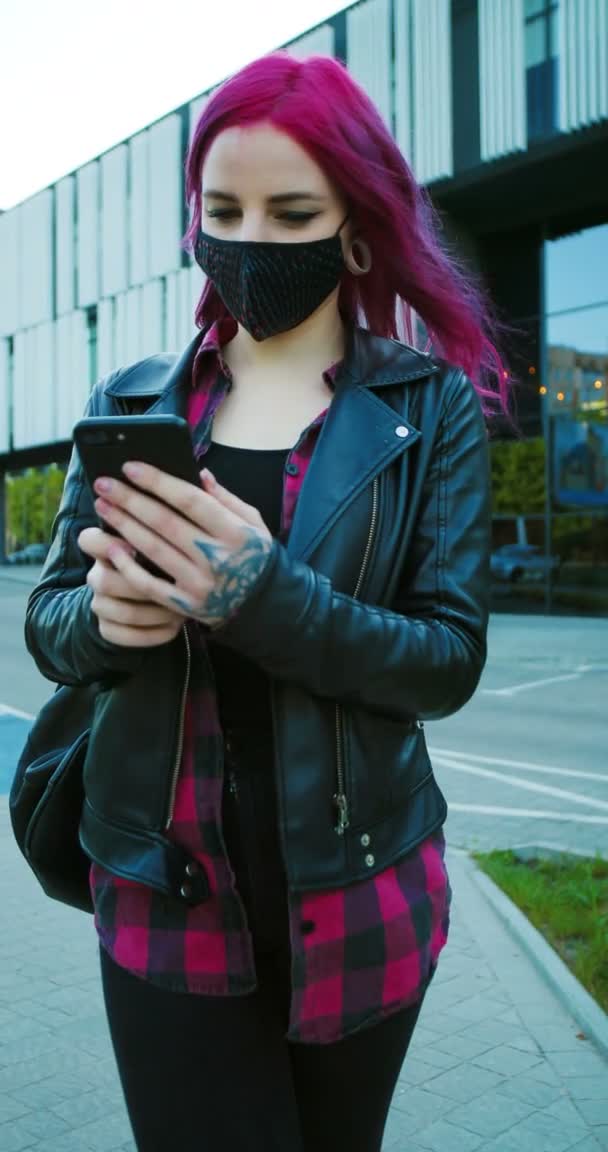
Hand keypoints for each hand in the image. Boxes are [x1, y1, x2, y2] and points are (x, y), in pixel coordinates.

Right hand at [78, 528, 184, 647]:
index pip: (88, 540)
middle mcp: (96, 576)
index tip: (134, 548)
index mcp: (104, 549)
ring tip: (183, 610)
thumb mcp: (155, 542)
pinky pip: (127, 637)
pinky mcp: (107, 629)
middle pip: (106, 582)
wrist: (138, 599)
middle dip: (145, 587)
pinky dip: (155, 633)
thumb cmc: (157, 561)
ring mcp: (100, 604)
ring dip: (157, 613)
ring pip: (124, 612)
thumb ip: (159, 531)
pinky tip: (175, 628)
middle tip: (177, 589)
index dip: (106, 544)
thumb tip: (178, 518)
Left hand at [87, 464, 273, 629]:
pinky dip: (128, 566)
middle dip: (130, 500)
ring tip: (103, 506)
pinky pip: (150, 585)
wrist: (264, 604)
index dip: (158, 482)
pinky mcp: (186, 605)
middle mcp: (217, 558)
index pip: (191, 500)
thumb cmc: (255, 555)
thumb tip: (198, 472)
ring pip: (154, 549)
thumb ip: (225, 498)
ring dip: (124, 525)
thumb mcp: (252, 522)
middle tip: (104, 484)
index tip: (130, 467)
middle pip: (165, 523)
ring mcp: (200, 584)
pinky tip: (112, 548)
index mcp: (235, 532)